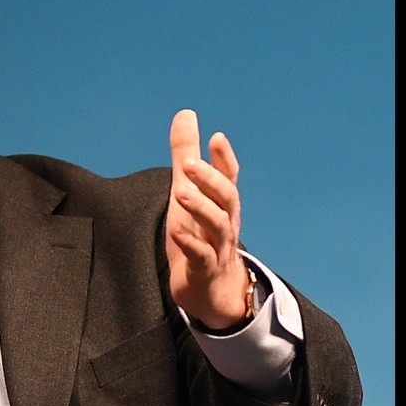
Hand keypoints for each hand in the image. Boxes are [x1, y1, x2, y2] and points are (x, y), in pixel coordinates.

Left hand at [166, 109, 249, 329]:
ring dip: (200, 207)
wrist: (210, 290)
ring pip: (217, 225)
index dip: (224, 158)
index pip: (229, 177)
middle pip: (226, 197)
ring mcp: (217, 247)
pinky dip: (190, 243)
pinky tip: (176, 229)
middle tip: (189, 164)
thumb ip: (186, 155)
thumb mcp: (188, 192)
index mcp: (222, 203)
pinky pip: (201, 256)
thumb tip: (186, 114)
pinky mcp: (204, 270)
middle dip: (210, 179)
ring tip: (181, 191)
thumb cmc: (199, 235)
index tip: (216, 137)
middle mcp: (225, 222)